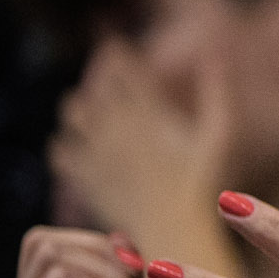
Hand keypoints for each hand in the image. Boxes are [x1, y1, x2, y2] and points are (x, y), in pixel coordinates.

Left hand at [50, 42, 230, 244]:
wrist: (174, 229)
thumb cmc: (203, 184)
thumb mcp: (219, 135)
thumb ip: (217, 93)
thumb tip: (217, 53)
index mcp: (148, 111)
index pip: (123, 68)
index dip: (117, 54)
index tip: (118, 49)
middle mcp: (116, 125)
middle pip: (95, 86)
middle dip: (99, 76)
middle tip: (108, 78)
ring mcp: (96, 151)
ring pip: (72, 111)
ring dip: (80, 106)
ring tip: (91, 110)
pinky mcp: (84, 177)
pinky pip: (59, 151)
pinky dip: (65, 145)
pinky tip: (80, 148)